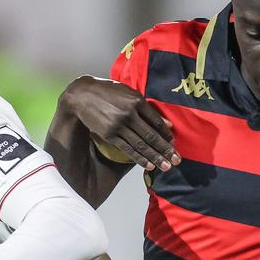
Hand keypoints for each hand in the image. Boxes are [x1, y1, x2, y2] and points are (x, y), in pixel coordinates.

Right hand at [64, 76, 178, 171]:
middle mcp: (129, 113)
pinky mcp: (109, 134)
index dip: (166, 134)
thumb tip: (168, 124)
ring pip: (141, 145)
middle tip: (177, 160)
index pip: (156, 121)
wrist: (82, 95)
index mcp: (137, 100)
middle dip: (165, 150)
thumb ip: (147, 108)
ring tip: (166, 167)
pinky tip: (149, 165)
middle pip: (151, 135)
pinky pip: (128, 149)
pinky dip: (139, 158)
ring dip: (155, 157)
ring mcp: (118, 125)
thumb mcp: (128, 93)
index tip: (174, 144)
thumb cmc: (108, 92)